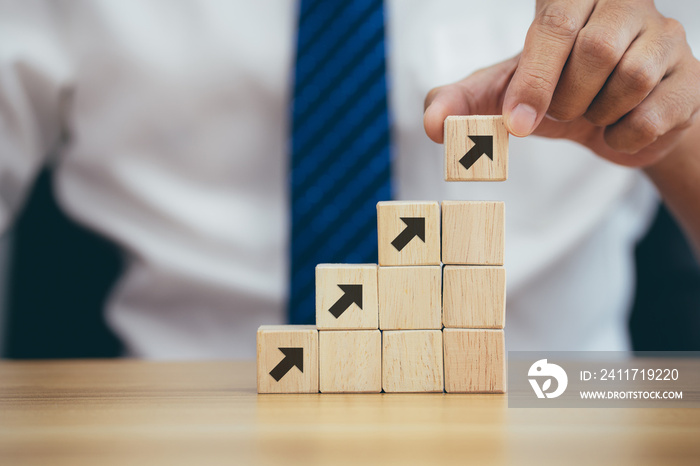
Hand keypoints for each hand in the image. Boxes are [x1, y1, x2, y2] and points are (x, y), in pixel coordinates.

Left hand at [424, 0, 699, 166]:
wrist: (612, 126)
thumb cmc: (553, 98)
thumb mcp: (502, 95)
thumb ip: (462, 103)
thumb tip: (433, 124)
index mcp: (573, 1)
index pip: (557, 19)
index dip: (534, 77)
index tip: (517, 122)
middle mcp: (624, 6)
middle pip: (595, 50)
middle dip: (565, 100)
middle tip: (558, 113)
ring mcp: (664, 39)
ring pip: (631, 78)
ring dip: (596, 115)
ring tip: (589, 114)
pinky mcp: (689, 80)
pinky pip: (657, 113)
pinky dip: (624, 137)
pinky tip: (616, 130)